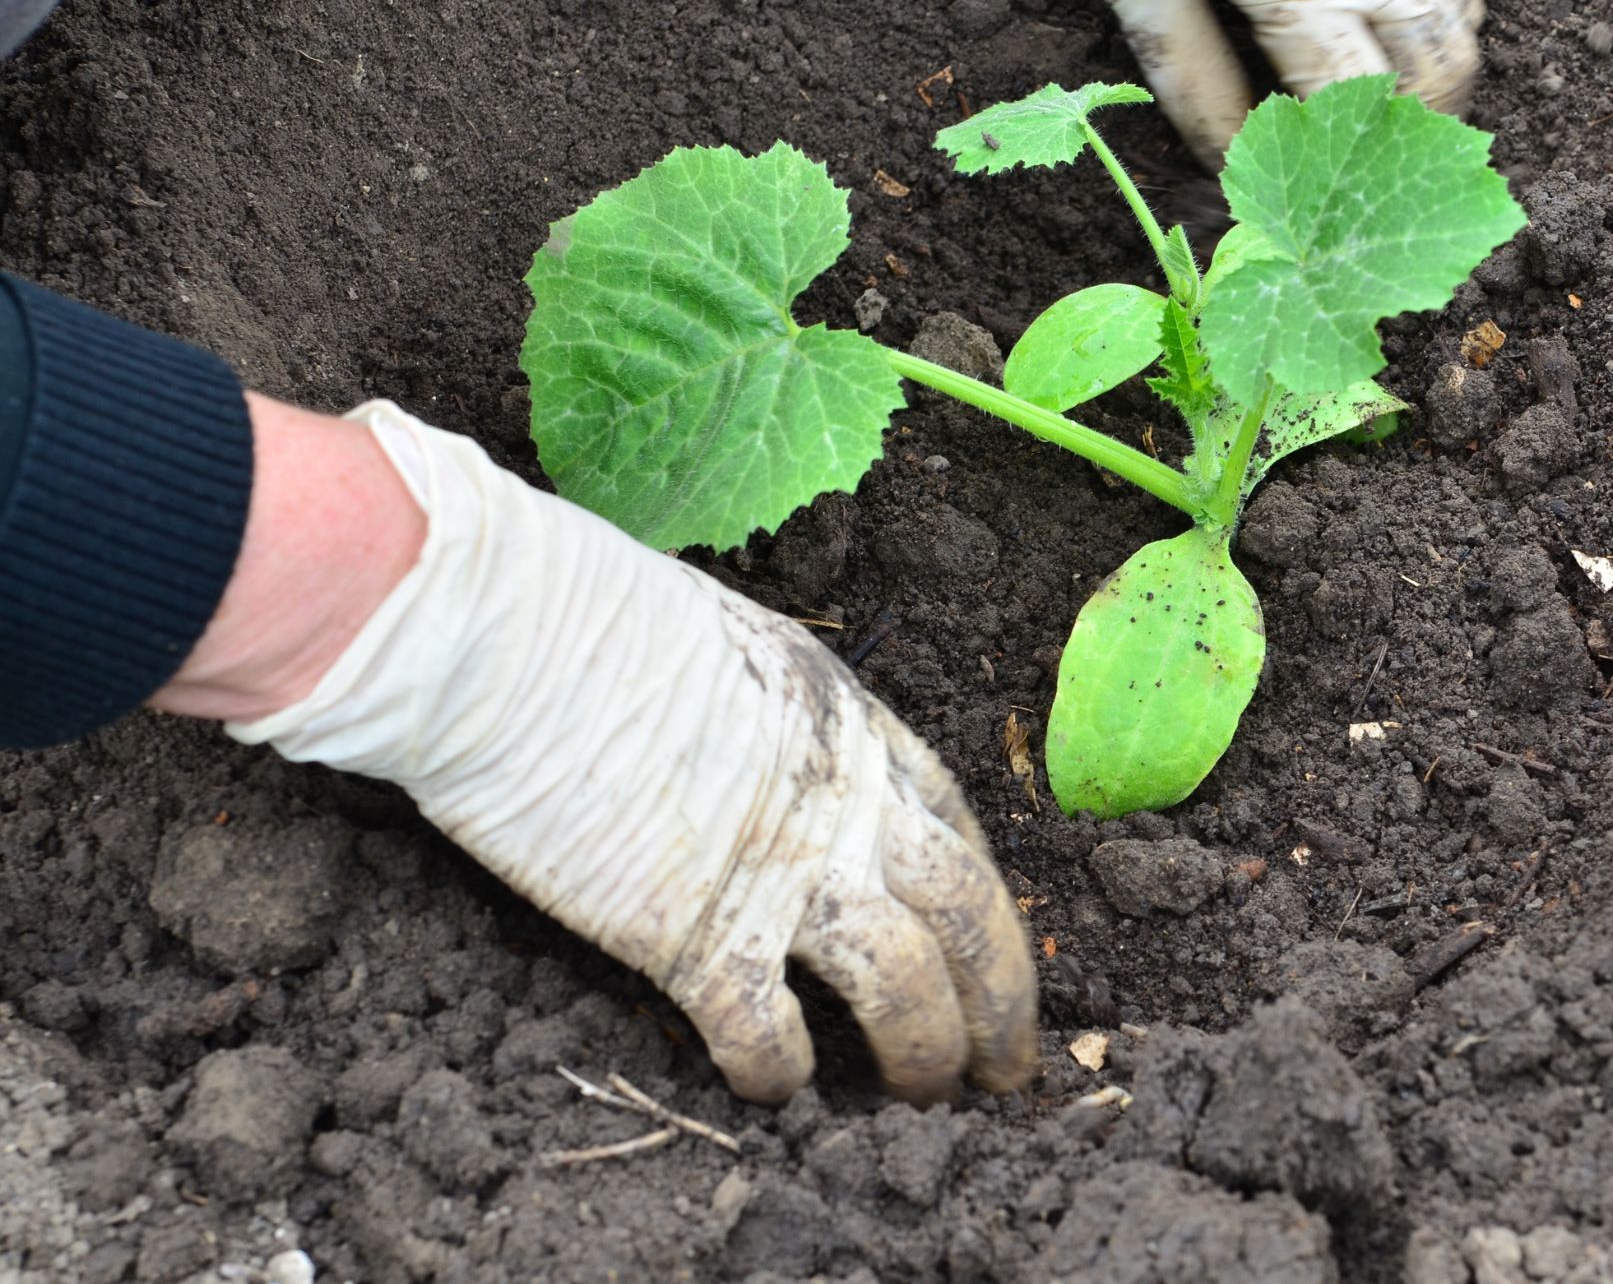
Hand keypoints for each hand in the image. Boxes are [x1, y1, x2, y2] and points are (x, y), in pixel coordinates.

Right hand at [187, 400, 1035, 1104]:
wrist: (504, 633)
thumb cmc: (586, 615)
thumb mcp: (733, 645)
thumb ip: (776, 722)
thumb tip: (770, 764)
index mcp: (852, 721)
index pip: (957, 828)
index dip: (988, 903)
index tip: (996, 952)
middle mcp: (845, 798)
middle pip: (968, 914)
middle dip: (1004, 1000)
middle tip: (1008, 1065)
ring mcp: (783, 870)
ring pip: (906, 985)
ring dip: (928, 1051)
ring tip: (928, 1097)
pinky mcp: (700, 935)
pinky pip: (767, 1034)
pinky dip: (782, 1075)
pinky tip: (778, 1092)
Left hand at [982, 0, 1484, 165]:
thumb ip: (1192, 89)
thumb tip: (1233, 172)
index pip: (1353, 95)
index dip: (1335, 150)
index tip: (1308, 180)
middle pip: (1441, 64)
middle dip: (1408, 123)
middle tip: (1356, 156)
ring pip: (1458, 10)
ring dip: (1424, 65)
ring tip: (1366, 97)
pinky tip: (1360, 14)